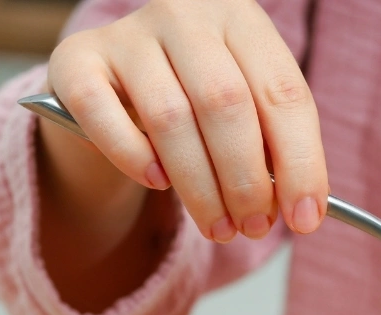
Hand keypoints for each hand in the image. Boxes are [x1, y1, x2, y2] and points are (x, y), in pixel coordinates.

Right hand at [44, 0, 327, 243]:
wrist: (118, 91)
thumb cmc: (200, 109)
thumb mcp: (248, 120)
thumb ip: (275, 155)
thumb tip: (300, 210)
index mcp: (243, 22)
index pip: (284, 93)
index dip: (300, 163)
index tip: (305, 218)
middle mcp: (186, 15)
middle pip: (226, 103)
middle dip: (247, 180)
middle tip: (255, 227)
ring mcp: (128, 33)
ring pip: (170, 118)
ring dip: (200, 188)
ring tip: (219, 228)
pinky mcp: (75, 61)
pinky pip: (104, 117)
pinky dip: (134, 158)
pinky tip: (158, 184)